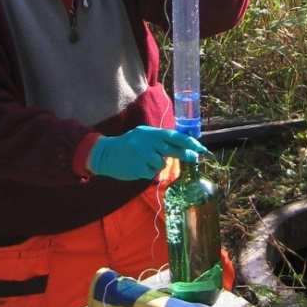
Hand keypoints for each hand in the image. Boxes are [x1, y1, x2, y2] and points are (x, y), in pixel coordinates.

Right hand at [87, 125, 206, 180]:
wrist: (105, 153)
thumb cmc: (128, 145)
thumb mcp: (144, 136)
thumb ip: (160, 141)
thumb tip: (182, 148)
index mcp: (150, 133)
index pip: (174, 136)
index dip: (188, 142)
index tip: (200, 147)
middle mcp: (148, 142)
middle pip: (173, 150)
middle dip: (186, 154)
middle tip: (196, 157)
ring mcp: (143, 155)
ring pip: (161, 164)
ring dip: (156, 164)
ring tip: (143, 160)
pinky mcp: (139, 168)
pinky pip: (151, 173)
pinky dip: (147, 171)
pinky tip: (137, 166)